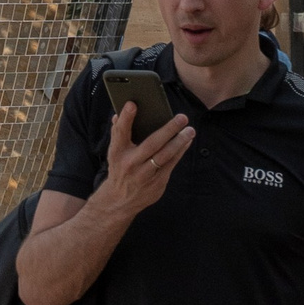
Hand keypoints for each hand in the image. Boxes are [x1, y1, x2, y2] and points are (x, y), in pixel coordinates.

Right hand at [102, 99, 194, 214]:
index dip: (126, 118)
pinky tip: (186, 142)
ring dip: (180, 142)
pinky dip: (180, 152)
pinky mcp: (157, 184)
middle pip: (152, 144)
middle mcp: (131, 163)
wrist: (120, 200)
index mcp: (117, 152)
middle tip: (181, 117)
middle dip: (168, 130)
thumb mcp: (114, 151)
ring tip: (189, 130)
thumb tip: (120, 113)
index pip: (120, 132)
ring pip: (165, 156)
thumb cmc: (119, 169)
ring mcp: (145, 175)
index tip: (133, 104)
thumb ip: (118, 132)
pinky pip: (171, 165)